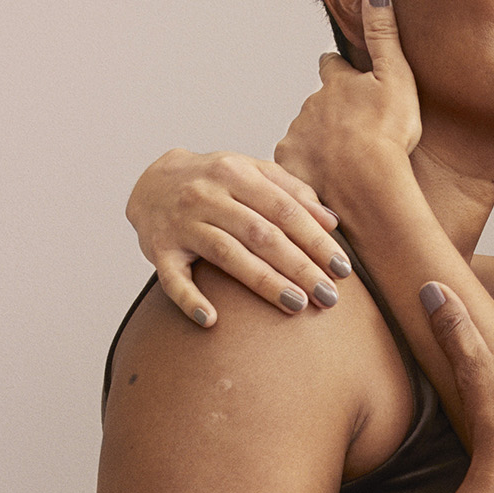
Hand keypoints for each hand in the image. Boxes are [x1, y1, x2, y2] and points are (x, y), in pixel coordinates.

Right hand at [126, 149, 350, 327]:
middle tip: (328, 296)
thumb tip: (332, 222)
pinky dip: (190, 300)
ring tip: (296, 305)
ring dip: (264, 282)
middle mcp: (207, 195)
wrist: (152, 183)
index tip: (341, 268)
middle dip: (299, 266)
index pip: (284, 209)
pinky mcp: (159, 250)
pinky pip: (173, 279)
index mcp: (235, 172)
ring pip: (227, 254)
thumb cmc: (215, 182)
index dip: (315, 240)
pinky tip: (212, 320)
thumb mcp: (251, 173)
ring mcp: (181, 223)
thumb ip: (291, 192)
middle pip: (261, 234)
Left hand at [278, 0, 421, 200]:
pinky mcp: (289, 167)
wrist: (366, 186)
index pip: (331, 67)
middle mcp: (310, 106)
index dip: (338, 71)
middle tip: (349, 132)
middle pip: (316, 105)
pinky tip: (326, 183)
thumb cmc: (388, 134)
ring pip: (305, 136)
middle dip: (328, 113)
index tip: (343, 76)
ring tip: (340, 164)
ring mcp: (297, 137)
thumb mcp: (395, 76)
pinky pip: (296, 166)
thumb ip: (383, 33)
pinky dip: (308, 171)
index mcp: (336, 84)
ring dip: (319, 145)